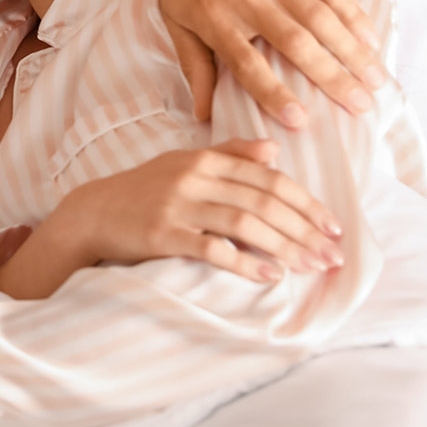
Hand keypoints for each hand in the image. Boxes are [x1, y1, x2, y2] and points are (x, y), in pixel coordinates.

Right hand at [40, 139, 341, 285]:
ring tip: (311, 267)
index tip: (334, 226)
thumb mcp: (183, 163)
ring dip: (285, 247)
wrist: (92, 213)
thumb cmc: (144, 190)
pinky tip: (270, 276)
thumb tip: (274, 150)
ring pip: (245, 223)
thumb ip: (229, 154)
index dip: (306, 202)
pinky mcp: (162, 234)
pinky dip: (246, 263)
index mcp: (204, 159)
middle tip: (333, 255)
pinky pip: (212, 249)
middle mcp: (193, 177)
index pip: (268, 178)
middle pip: (263, 201)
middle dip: (305, 229)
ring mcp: (177, 205)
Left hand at [150, 0, 385, 126]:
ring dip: (352, 51)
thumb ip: (192, 63)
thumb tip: (203, 114)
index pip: (245, 63)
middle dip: (331, 78)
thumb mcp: (174, 13)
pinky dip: (353, 15)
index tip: (299, 120)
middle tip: (362, 108)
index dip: (272, 93)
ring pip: (320, 18)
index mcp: (212, 17)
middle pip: (295, 43)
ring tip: (376, 81)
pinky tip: (371, 39)